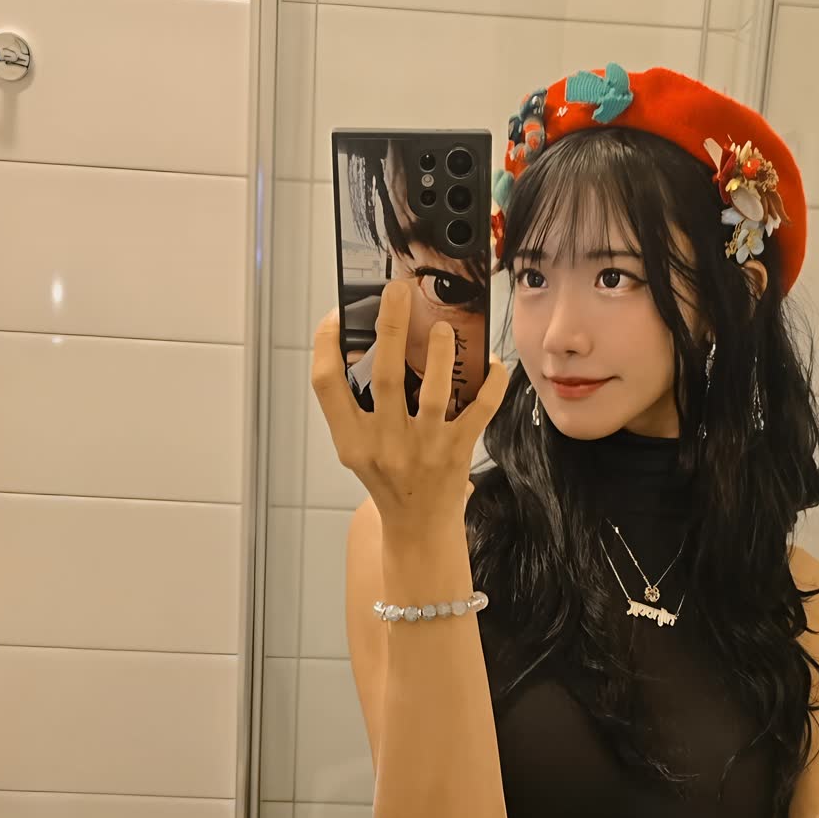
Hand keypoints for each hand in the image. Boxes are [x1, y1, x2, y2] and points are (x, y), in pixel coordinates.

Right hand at [311, 281, 509, 539]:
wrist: (418, 527)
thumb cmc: (388, 477)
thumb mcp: (358, 446)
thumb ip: (356, 405)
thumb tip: (369, 342)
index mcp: (351, 438)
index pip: (326, 385)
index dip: (325, 345)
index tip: (337, 316)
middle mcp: (384, 442)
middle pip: (384, 376)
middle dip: (391, 327)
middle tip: (397, 290)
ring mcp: (423, 448)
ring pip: (434, 392)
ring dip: (441, 354)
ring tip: (442, 326)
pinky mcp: (457, 452)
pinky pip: (479, 410)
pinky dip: (491, 383)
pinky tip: (493, 361)